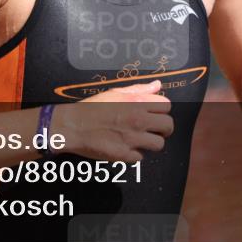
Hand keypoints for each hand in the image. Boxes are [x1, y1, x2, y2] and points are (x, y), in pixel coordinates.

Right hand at [51, 79, 173, 161]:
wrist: (72, 126)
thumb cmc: (92, 107)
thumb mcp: (115, 92)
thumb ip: (139, 89)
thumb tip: (158, 85)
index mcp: (137, 102)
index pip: (166, 106)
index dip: (161, 110)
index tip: (154, 113)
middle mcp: (138, 120)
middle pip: (168, 126)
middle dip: (163, 128)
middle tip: (153, 129)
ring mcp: (132, 138)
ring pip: (159, 144)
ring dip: (151, 142)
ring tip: (140, 139)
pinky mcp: (124, 155)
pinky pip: (140, 157)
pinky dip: (134, 153)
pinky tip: (124, 147)